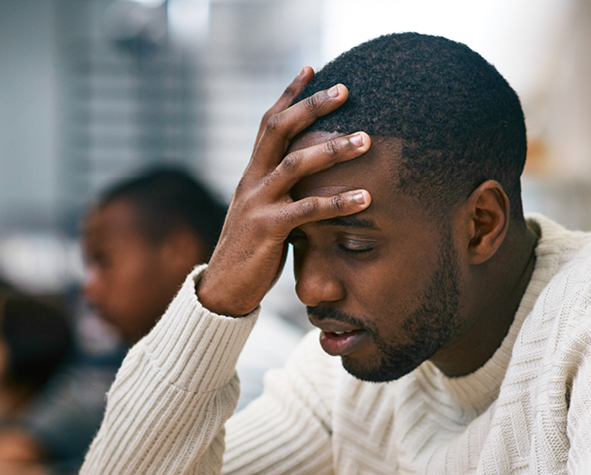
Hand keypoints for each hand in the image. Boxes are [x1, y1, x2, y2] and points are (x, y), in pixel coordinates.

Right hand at [197, 66, 371, 316]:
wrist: (223, 290)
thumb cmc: (251, 252)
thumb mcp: (266, 213)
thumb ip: (285, 193)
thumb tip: (315, 181)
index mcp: (252, 174)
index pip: (269, 123)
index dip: (290, 94)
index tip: (312, 68)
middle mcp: (252, 181)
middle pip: (279, 129)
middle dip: (312, 106)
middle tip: (345, 89)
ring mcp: (258, 203)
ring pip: (295, 164)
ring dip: (334, 150)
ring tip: (367, 140)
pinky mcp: (268, 229)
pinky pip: (307, 210)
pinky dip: (338, 202)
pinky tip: (366, 197)